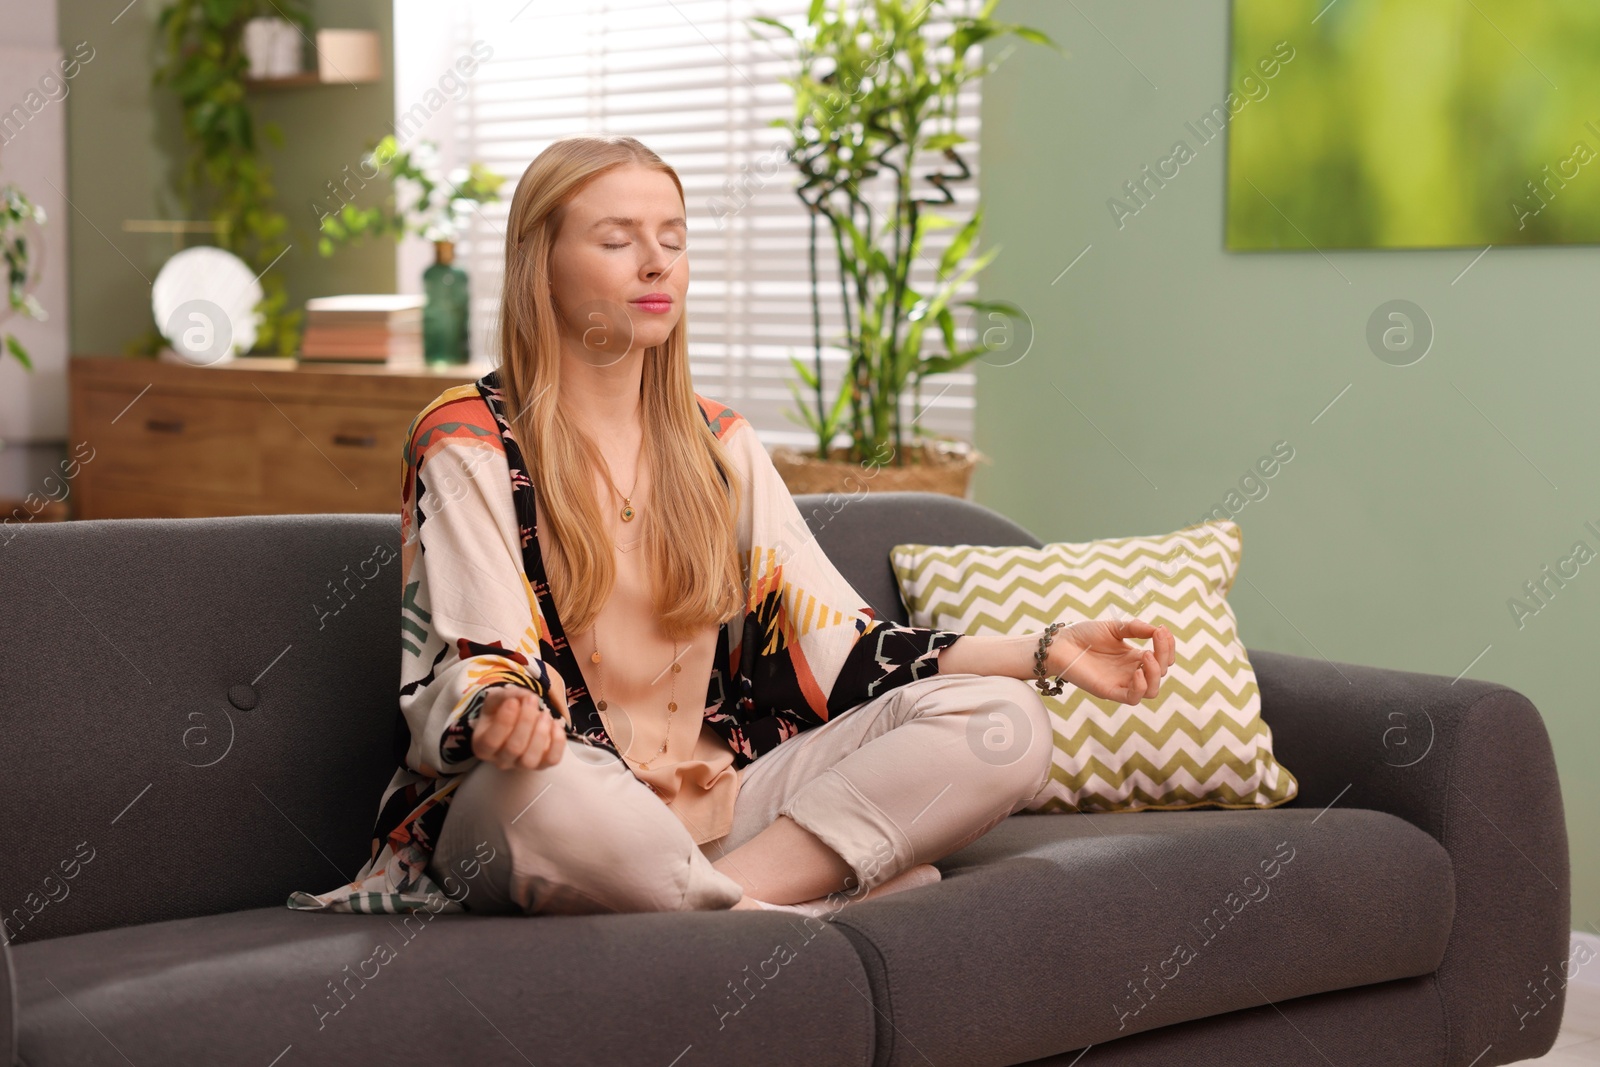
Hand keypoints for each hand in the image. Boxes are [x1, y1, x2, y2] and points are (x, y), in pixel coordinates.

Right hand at [473, 667, 568, 769]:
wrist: (513, 720)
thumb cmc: (500, 710)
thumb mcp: (497, 699)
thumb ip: (508, 695)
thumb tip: (526, 697)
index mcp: (482, 746)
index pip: (491, 741)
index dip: (504, 721)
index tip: (512, 702)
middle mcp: (501, 761)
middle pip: (514, 748)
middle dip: (525, 721)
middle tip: (532, 699)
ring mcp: (522, 765)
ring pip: (531, 759)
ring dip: (540, 733)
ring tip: (544, 713)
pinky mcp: (542, 764)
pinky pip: (552, 760)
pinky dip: (557, 741)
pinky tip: (554, 723)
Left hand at [1044, 619, 1174, 704]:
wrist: (1059, 644)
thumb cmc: (1083, 635)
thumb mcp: (1114, 627)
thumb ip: (1136, 628)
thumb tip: (1158, 629)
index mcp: (1133, 657)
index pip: (1162, 658)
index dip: (1168, 647)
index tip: (1162, 630)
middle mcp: (1130, 672)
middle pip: (1160, 674)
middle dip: (1164, 656)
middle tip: (1157, 638)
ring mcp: (1120, 683)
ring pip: (1152, 690)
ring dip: (1155, 673)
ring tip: (1147, 655)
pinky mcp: (1109, 691)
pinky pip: (1132, 698)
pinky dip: (1140, 687)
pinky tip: (1137, 672)